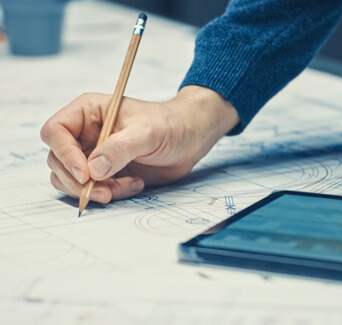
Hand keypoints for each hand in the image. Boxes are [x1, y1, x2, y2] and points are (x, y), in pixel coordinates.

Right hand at [40, 85, 238, 203]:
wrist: (190, 139)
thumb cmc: (170, 124)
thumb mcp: (147, 132)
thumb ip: (120, 148)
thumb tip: (93, 169)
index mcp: (88, 112)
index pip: (56, 131)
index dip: (64, 154)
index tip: (86, 173)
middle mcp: (85, 133)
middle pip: (57, 160)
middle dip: (77, 181)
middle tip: (103, 191)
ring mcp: (94, 155)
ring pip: (71, 179)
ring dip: (92, 191)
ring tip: (121, 188)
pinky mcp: (106, 173)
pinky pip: (93, 190)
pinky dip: (110, 193)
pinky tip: (135, 184)